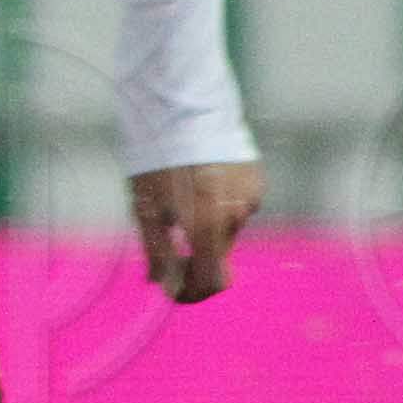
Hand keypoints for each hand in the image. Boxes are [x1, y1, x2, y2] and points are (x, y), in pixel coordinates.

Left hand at [129, 158, 261, 302]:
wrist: (181, 109)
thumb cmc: (156, 161)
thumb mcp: (146, 209)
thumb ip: (158, 253)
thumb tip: (163, 286)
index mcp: (207, 225)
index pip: (214, 282)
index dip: (193, 293)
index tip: (175, 289)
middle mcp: (236, 214)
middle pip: (219, 254)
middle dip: (195, 256)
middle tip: (170, 242)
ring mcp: (250, 196)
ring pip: (228, 227)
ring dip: (207, 225)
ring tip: (181, 196)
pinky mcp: (256, 179)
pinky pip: (238, 204)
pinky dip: (220, 203)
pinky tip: (201, 180)